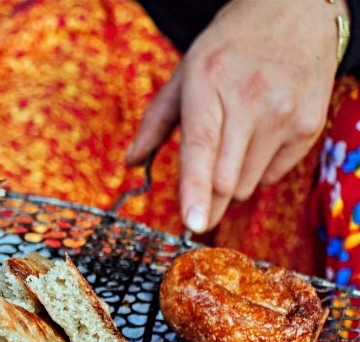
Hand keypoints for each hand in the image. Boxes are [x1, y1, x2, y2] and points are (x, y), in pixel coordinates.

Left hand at [127, 0, 341, 232]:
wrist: (297, 11)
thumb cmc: (231, 44)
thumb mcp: (186, 72)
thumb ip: (156, 121)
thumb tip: (131, 162)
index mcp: (211, 85)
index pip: (201, 148)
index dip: (196, 190)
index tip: (194, 222)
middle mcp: (251, 100)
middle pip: (226, 180)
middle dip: (208, 204)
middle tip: (197, 213)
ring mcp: (285, 114)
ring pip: (247, 185)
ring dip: (231, 184)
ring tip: (232, 146)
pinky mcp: (309, 126)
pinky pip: (273, 177)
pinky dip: (258, 172)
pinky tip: (258, 140)